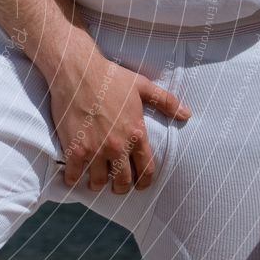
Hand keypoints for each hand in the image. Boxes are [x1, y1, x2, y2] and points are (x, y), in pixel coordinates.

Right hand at [48, 40, 191, 193]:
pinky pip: (74, 174)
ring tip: (95, 183)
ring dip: (98, 185)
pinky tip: (73, 178)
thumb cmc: (110, 77)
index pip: (146, 169)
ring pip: (99, 181)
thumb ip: (166, 102)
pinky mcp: (74, 148)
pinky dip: (73, 179)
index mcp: (136, 134)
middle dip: (121, 188)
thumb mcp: (142, 86)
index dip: (144, 182)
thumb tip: (187, 114)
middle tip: (117, 187)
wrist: (78, 72)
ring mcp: (94, 149)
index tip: (139, 185)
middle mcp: (117, 146)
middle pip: (123, 180)